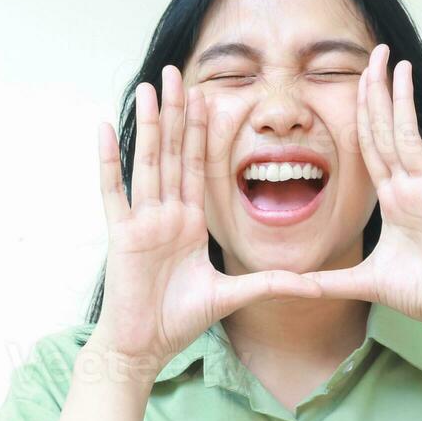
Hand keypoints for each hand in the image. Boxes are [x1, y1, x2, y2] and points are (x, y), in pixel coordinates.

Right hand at [91, 65, 321, 373]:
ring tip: (151, 87)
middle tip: (178, 73)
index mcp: (189, 223)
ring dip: (150, 124)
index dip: (203, 132)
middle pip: (173, 153)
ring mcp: (142, 222)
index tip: (208, 96)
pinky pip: (113, 192)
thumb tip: (316, 286)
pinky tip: (105, 128)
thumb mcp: (233, 296)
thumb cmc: (178, 321)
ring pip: (148, 162)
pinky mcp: (121, 235)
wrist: (143, 347)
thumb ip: (271, 284)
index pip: (198, 166)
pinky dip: (109, 161)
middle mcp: (165, 214)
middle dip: (176, 114)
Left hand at [302, 44, 421, 335]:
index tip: (355, 81)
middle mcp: (411, 187)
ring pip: (410, 135)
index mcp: (393, 199)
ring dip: (403, 100)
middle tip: (374, 53)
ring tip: (398, 64)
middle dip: (378, 92)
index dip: (361, 113)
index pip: (370, 147)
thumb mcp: (361, 282)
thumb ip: (324, 282)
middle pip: (387, 130)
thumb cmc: (421, 295)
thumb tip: (284, 287)